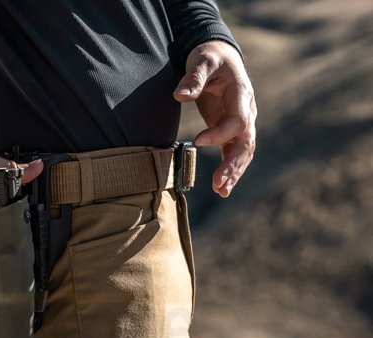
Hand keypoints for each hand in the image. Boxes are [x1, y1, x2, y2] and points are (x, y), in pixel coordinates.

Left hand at [173, 40, 256, 197]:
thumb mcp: (201, 60)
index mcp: (242, 94)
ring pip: (243, 152)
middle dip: (233, 164)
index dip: (220, 133)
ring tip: (221, 192)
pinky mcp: (231, 131)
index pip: (238, 120)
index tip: (198, 141)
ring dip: (234, 173)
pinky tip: (221, 189)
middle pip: (246, 142)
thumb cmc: (210, 57)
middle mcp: (247, 111)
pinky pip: (234, 154)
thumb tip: (179, 95)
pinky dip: (230, 171)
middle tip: (218, 182)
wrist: (219, 57)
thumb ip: (193, 78)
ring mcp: (242, 122)